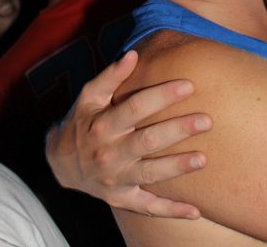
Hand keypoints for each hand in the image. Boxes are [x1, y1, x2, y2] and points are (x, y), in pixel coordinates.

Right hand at [45, 50, 211, 217]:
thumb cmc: (82, 120)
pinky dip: (171, 211)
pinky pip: (148, 207)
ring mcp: (116, 179)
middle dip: (178, 130)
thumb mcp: (89, 96)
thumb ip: (111, 75)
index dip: (162, 95)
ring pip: (151, 174)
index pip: (135, 108)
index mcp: (103, 125)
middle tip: (206, 120)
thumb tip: (133, 53)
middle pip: (147, 141)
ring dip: (177, 167)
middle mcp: (109, 153)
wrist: (60, 162)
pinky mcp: (122, 198)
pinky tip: (195, 211)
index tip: (189, 85)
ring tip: (203, 158)